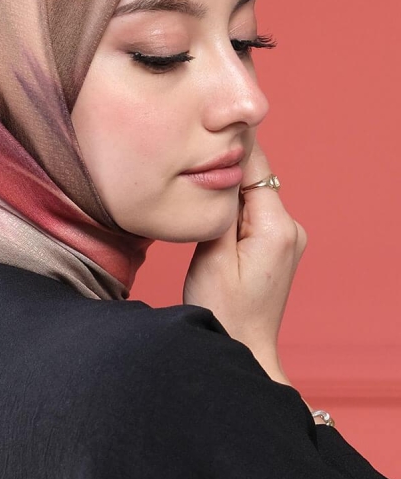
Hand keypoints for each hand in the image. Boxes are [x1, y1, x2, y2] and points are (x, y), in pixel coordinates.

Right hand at [182, 139, 307, 376]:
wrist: (242, 350)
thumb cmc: (223, 312)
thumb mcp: (212, 256)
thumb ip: (221, 208)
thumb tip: (222, 166)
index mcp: (277, 226)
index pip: (256, 165)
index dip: (230, 147)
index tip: (202, 129)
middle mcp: (290, 228)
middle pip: (254, 178)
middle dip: (223, 173)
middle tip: (188, 167)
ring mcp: (287, 238)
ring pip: (251, 196)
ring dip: (225, 196)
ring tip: (196, 200)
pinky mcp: (277, 246)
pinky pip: (253, 214)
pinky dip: (232, 213)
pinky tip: (211, 225)